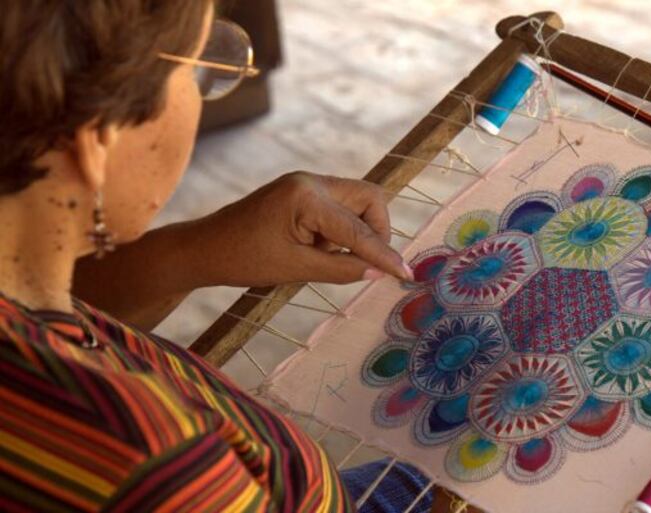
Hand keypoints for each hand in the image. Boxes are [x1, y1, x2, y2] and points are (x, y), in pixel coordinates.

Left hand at [190, 171, 411, 286]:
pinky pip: (338, 207)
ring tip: (331, 257)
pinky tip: (320, 249)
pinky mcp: (301, 192)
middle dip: (377, 231)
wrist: (204, 248)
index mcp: (307, 197)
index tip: (404, 274)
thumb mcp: (295, 269)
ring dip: (358, 231)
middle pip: (368, 198)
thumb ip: (340, 269)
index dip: (383, 253)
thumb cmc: (243, 260)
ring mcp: (305, 183)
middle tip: (367, 262)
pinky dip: (341, 229)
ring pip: (356, 201)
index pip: (359, 228)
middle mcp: (311, 181)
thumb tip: (377, 273)